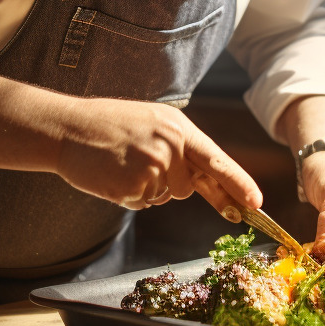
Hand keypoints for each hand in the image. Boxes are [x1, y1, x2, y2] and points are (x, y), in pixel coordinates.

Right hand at [56, 97, 261, 215]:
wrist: (67, 128)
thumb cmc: (111, 124)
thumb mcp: (154, 121)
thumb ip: (181, 145)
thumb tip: (205, 176)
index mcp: (178, 128)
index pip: (217, 161)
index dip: (239, 184)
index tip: (257, 204)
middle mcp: (170, 148)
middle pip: (188, 187)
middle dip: (171, 182)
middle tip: (139, 160)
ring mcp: (151, 169)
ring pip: (165, 197)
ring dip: (147, 187)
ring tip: (123, 163)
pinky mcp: (131, 188)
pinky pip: (143, 203)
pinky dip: (129, 195)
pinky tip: (113, 175)